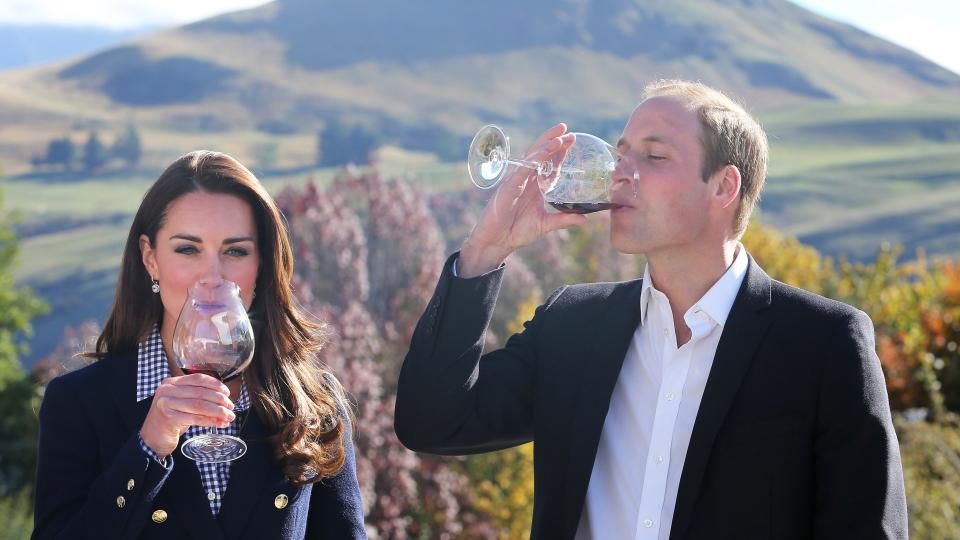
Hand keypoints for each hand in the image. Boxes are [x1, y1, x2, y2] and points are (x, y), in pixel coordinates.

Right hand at [139, 374, 235, 458]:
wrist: (151, 439)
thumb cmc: (170, 419)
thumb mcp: (182, 403)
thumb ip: (197, 396)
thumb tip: (224, 399)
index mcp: (171, 382)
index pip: (198, 379)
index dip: (215, 385)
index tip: (227, 392)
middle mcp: (167, 390)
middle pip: (201, 392)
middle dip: (220, 400)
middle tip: (231, 407)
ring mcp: (166, 404)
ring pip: (200, 405)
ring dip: (218, 412)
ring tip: (229, 417)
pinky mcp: (169, 419)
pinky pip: (196, 419)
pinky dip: (211, 421)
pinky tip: (220, 424)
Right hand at [459, 123, 586, 276]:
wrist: (496, 242)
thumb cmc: (516, 232)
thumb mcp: (545, 225)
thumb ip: (563, 220)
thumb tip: (585, 220)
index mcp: (534, 187)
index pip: (549, 165)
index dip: (559, 152)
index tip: (572, 140)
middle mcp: (526, 180)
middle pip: (540, 155)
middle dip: (553, 141)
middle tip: (567, 129)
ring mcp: (516, 182)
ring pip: (531, 159)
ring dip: (545, 147)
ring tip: (559, 137)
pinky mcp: (508, 188)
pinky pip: (521, 171)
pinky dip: (532, 162)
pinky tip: (543, 154)